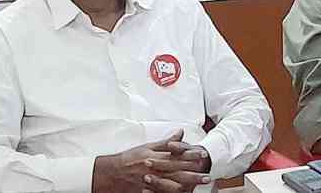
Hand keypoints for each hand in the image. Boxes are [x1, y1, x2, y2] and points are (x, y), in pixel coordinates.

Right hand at [93, 131, 208, 192]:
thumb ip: (166, 142)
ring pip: (172, 184)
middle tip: (208, 174)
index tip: (203, 155)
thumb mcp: (148, 146)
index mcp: (155, 155)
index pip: (176, 155)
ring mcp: (151, 181)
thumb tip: (180, 132)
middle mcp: (154, 168)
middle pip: (177, 170)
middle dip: (193, 173)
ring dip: (188, 184)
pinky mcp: (148, 191)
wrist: (112, 173)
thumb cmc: (130, 158)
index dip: (190, 155)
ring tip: (200, 184)